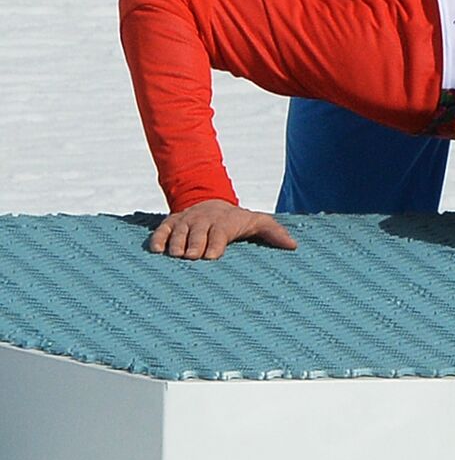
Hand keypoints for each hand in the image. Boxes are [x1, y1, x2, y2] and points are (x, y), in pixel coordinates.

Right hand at [148, 199, 297, 259]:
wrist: (211, 203)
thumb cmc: (238, 220)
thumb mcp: (258, 223)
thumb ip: (274, 233)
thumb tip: (294, 246)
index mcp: (224, 222)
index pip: (219, 233)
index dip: (215, 243)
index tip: (211, 256)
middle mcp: (204, 220)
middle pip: (197, 233)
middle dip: (194, 244)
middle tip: (191, 257)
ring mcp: (186, 221)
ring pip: (178, 231)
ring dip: (175, 243)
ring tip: (175, 256)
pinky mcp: (171, 222)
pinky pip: (161, 230)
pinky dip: (158, 239)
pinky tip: (156, 251)